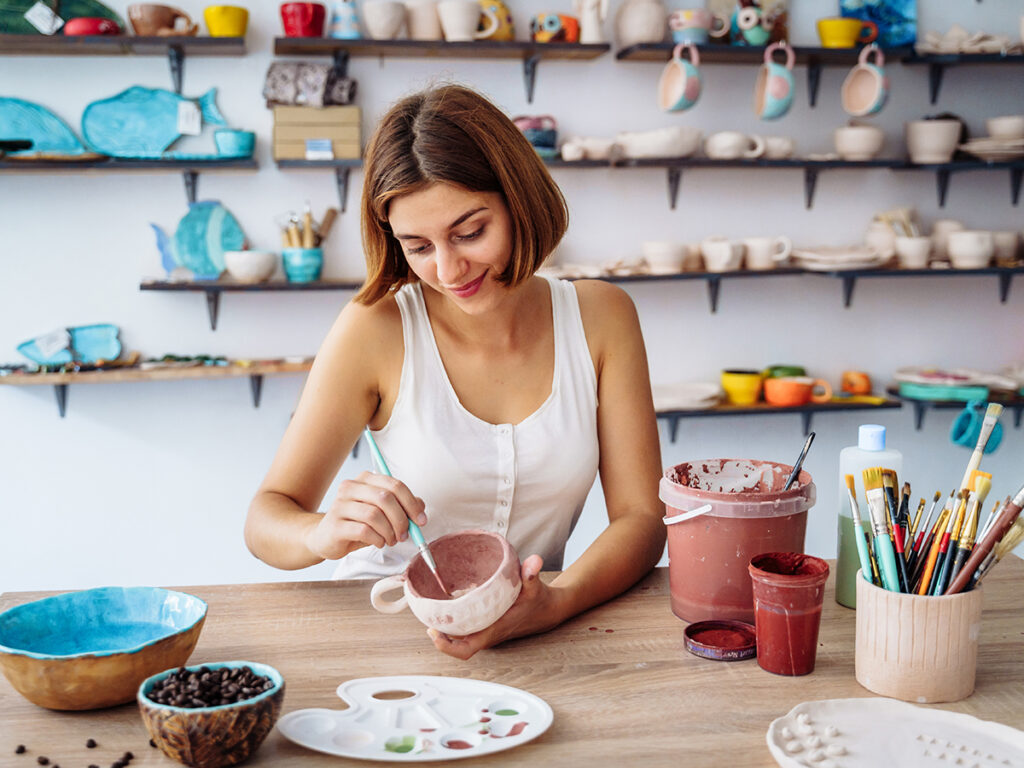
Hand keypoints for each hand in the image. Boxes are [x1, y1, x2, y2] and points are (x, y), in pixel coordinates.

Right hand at [304, 471, 425, 559]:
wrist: (325, 537)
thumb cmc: (357, 523)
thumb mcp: (382, 512)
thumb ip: (401, 506)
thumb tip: (421, 507)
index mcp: (365, 479)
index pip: (395, 485)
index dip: (412, 503)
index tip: (421, 520)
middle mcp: (351, 487)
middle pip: (385, 498)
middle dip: (401, 519)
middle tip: (405, 534)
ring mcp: (340, 505)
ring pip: (374, 515)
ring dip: (389, 532)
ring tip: (390, 540)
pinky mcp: (335, 524)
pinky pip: (363, 531)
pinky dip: (377, 539)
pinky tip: (378, 542)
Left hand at [427, 555, 557, 659]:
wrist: (547, 611)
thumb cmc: (538, 601)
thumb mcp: (534, 586)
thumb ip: (531, 573)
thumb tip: (533, 561)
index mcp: (494, 630)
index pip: (465, 649)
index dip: (446, 646)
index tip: (433, 632)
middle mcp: (487, 635)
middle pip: (455, 644)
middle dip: (439, 633)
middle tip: (427, 614)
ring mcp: (486, 633)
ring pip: (459, 637)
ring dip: (445, 628)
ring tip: (432, 610)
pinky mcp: (487, 627)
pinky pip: (465, 630)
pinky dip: (454, 622)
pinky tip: (447, 607)